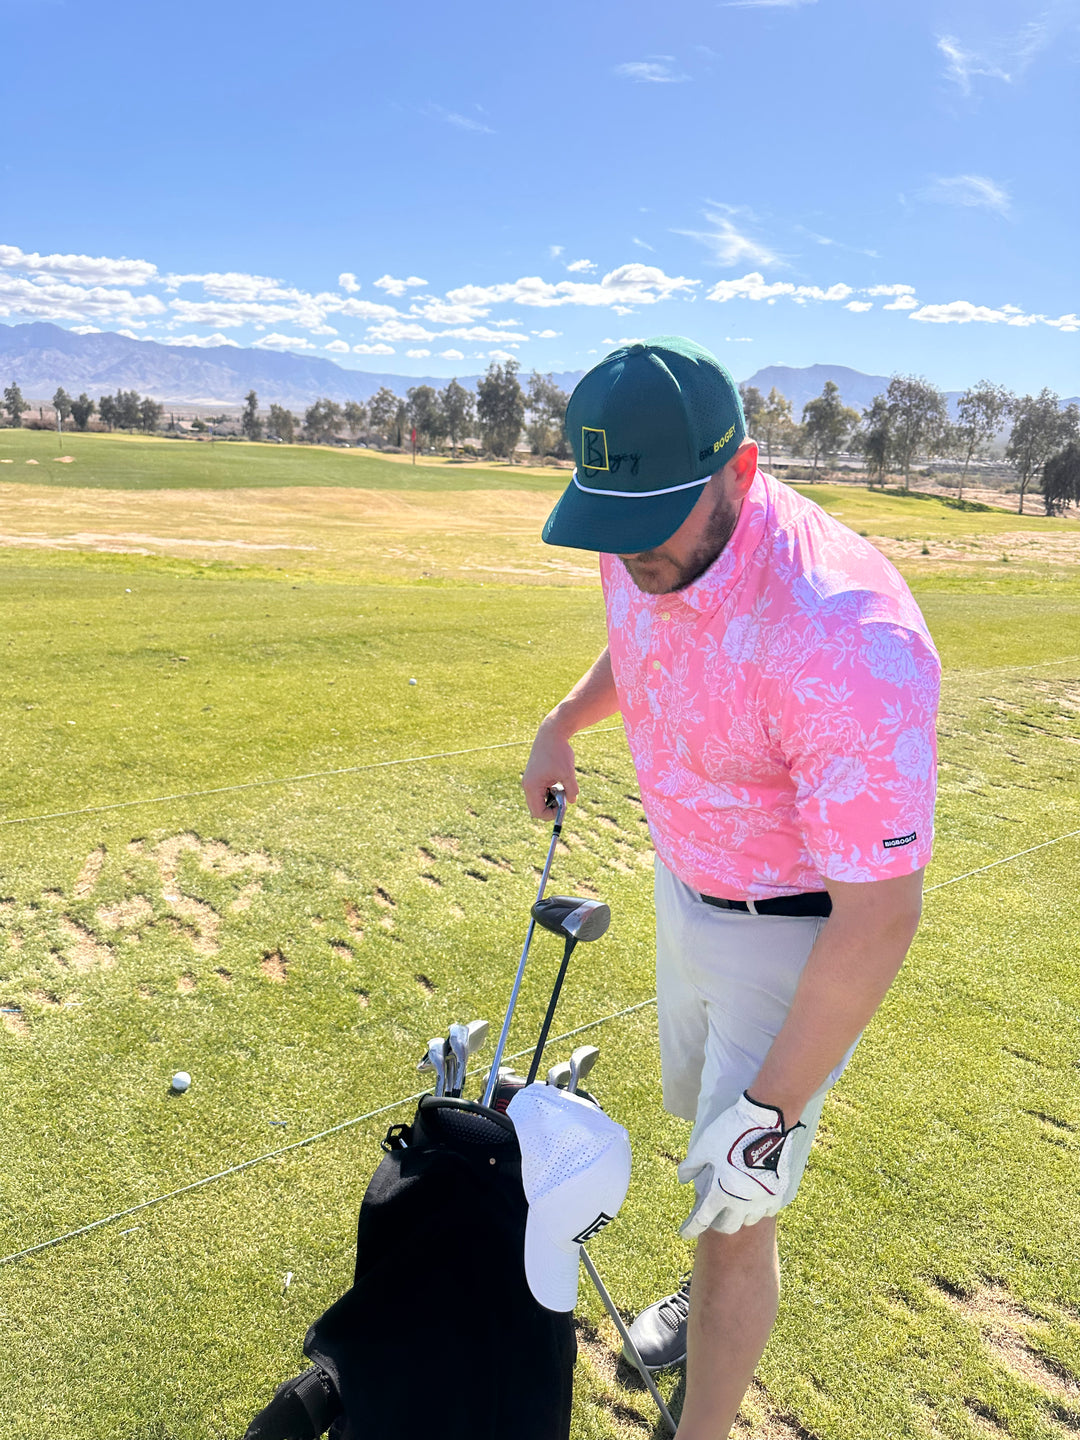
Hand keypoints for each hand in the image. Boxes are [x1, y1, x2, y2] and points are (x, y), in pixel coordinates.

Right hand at [522, 716, 578, 817]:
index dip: (551, 814)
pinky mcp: (534, 776)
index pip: (538, 812)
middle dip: (551, 807)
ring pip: (539, 800)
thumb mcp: (568, 773)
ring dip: (551, 798)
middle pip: (536, 808)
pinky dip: (550, 790)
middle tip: (563, 797)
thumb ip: (571, 790)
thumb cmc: (559, 752)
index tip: (564, 805)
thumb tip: (571, 801)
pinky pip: (540, 791)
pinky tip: (558, 778)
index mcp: (532, 786)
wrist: (551, 733)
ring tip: (561, 785)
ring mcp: (529, 780)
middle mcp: (527, 785)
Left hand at [677, 1093, 803, 1237]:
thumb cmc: (731, 1132)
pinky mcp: (778, 1191)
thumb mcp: (704, 1146)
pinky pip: (766, 1211)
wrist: (765, 1121)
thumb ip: (692, 1166)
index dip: (691, 1228)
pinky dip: (757, 1209)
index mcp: (721, 1191)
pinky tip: (753, 1198)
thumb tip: (683, 1178)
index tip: (684, 1234)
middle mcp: (742, 1201)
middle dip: (717, 1223)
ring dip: (738, 1215)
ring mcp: (762, 1199)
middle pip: (728, 1227)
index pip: (702, 1219)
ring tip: (733, 1203)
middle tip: (713, 1214)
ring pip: (748, 1220)